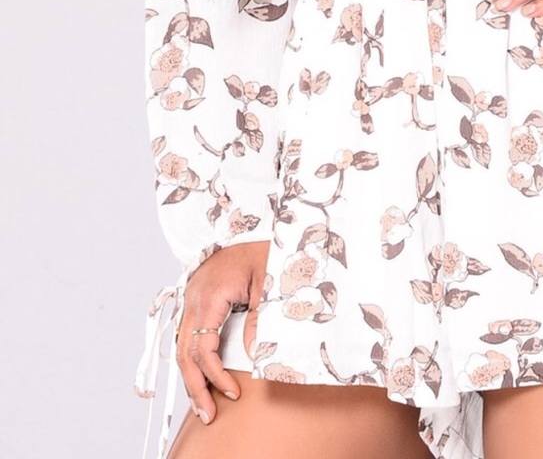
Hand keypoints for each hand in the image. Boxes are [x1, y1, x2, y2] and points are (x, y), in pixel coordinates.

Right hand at [175, 239, 268, 423]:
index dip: (215, 376)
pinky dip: (191, 358)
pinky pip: (187, 334)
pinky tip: (199, 374)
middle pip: (185, 353)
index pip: (203, 348)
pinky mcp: (196, 297)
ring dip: (190, 376)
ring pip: (182, 346)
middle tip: (208, 414)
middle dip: (195, 387)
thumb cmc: (263, 248)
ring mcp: (191, 297)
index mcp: (209, 295)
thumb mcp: (267, 283)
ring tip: (202, 404)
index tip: (231, 393)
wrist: (253, 223)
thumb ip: (258, 319)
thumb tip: (253, 355)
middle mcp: (194, 298)